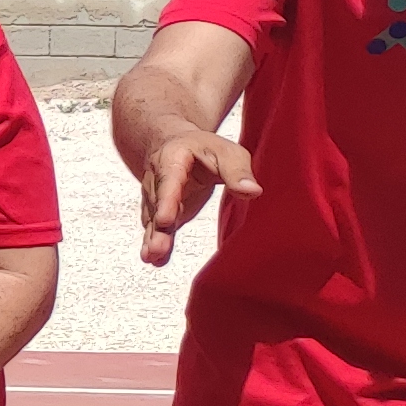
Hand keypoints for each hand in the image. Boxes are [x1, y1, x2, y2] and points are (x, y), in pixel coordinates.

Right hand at [136, 121, 255, 265]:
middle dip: (157, 228)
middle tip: (157, 248)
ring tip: (153, 257)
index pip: (169, 181)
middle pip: (157, 205)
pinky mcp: (162, 213)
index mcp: (172, 159)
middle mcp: (158, 179)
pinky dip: (154, 243)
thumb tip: (253, 192)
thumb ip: (237, 171)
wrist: (176, 146)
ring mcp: (157, 198)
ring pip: (153, 219)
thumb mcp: (226, 151)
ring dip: (153, 239)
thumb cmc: (205, 148)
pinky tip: (154, 260)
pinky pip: (156, 228)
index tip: (165, 219)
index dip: (166, 200)